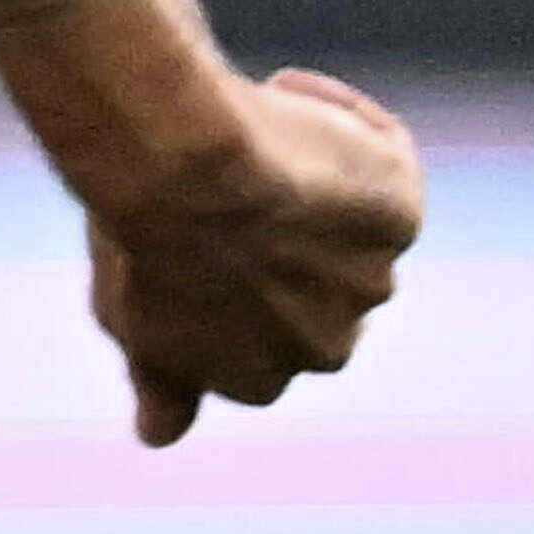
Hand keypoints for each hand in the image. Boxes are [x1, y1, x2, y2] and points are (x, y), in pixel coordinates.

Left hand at [14, 18, 423, 445]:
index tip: (200, 237)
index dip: (233, 282)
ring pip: (348, 226)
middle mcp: (328, 346)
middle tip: (229, 190)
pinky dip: (347, 122)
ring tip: (253, 143)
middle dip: (282, 243)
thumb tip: (159, 436)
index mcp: (260, 380)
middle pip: (316, 290)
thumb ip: (161, 380)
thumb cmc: (144, 238)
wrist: (187, 170)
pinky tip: (287, 97)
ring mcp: (372, 282)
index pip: (261, 345)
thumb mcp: (130, 322)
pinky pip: (383, 155)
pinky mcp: (403, 214)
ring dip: (312, 182)